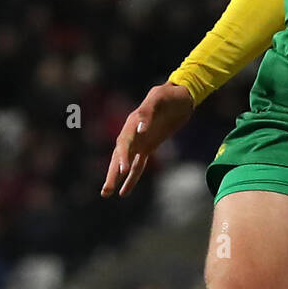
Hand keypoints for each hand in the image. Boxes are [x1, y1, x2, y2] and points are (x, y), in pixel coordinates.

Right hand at [100, 82, 195, 197]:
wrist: (181, 97)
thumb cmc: (169, 95)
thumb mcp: (159, 97)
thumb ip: (148, 111)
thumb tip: (140, 130)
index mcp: (132, 122)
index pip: (124, 142)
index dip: (122, 156)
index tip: (123, 170)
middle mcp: (132, 133)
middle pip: (119, 156)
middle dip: (112, 173)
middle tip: (106, 190)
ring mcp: (140, 141)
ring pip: (125, 163)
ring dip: (116, 178)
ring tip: (106, 193)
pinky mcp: (148, 147)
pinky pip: (138, 165)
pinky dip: (131, 178)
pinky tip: (124, 191)